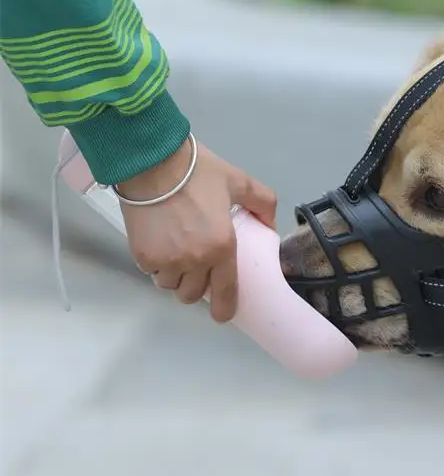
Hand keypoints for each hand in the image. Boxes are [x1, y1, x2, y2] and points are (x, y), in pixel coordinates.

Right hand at [117, 138, 276, 322]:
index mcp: (222, 246)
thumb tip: (269, 224)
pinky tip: (160, 246)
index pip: (225, 292)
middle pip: (193, 294)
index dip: (224, 309)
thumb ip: (262, 202)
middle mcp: (194, 260)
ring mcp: (165, 261)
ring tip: (177, 254)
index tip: (222, 314)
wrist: (151, 161)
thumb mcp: (239, 181)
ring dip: (175, 276)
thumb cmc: (197, 171)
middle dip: (196, 284)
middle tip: (198, 265)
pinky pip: (152, 273)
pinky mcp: (142, 256)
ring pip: (171, 286)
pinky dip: (157, 266)